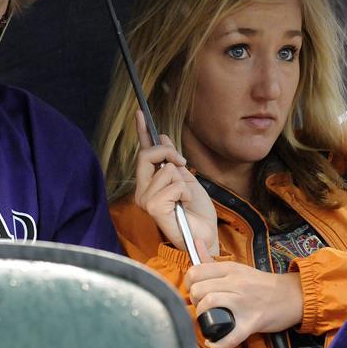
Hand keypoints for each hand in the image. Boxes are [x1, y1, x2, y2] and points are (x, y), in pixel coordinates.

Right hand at [133, 110, 218, 255]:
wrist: (205, 234)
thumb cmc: (196, 211)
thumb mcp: (186, 178)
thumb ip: (172, 160)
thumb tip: (161, 136)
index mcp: (149, 183)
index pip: (143, 153)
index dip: (142, 132)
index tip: (141, 113)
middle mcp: (142, 191)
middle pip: (146, 155)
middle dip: (168, 152)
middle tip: (182, 162)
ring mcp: (145, 200)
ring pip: (165, 170)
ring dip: (182, 181)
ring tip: (185, 198)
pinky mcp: (153, 208)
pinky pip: (172, 185)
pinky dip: (184, 192)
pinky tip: (184, 205)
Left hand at [185, 242, 302, 347]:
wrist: (292, 295)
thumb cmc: (262, 284)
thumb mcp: (238, 268)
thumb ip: (213, 260)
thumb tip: (195, 243)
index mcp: (230, 269)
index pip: (196, 272)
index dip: (189, 284)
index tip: (194, 291)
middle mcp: (235, 283)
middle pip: (199, 289)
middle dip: (195, 301)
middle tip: (203, 307)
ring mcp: (243, 303)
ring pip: (209, 304)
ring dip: (203, 316)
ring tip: (209, 320)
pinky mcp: (252, 322)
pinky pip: (230, 335)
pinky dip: (218, 342)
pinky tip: (213, 342)